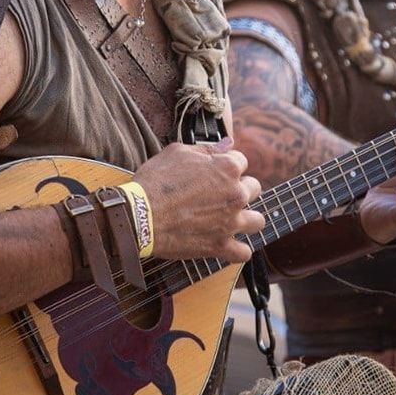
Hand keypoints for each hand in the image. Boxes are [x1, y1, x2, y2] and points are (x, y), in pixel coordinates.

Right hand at [134, 138, 264, 262]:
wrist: (138, 216)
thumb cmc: (155, 182)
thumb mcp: (177, 153)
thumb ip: (207, 148)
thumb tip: (229, 142)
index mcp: (227, 167)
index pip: (242, 161)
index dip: (226, 165)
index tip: (213, 173)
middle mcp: (235, 194)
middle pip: (254, 188)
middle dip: (239, 189)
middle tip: (218, 195)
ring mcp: (230, 222)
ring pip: (258, 221)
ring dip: (247, 218)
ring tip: (230, 219)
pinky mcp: (220, 246)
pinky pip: (244, 252)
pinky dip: (237, 250)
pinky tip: (227, 244)